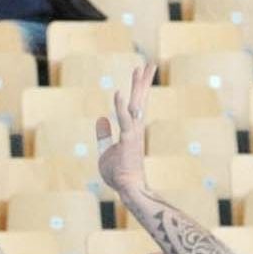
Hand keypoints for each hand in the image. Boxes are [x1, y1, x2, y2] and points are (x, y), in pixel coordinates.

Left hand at [95, 61, 152, 193]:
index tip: (140, 70)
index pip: (136, 104)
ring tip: (140, 69)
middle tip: (151, 63)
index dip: (138, 87)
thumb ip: (103, 135)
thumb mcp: (105, 151)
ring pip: (136, 105)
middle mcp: (136, 128)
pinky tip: (119, 92)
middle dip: (144, 81)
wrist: (127, 189)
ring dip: (138, 87)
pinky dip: (121, 106)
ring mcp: (134, 133)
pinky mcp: (129, 141)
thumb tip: (101, 118)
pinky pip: (125, 120)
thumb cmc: (119, 173)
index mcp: (132, 129)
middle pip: (140, 100)